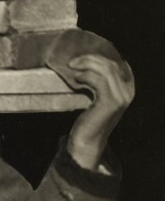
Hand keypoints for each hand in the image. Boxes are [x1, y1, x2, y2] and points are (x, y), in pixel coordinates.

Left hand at [66, 54, 134, 170]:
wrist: (86, 142)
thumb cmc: (88, 119)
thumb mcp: (97, 97)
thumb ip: (99, 82)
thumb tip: (87, 62)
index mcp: (127, 88)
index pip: (116, 64)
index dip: (99, 57)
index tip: (83, 58)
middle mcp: (128, 92)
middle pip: (110, 64)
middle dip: (90, 59)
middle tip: (72, 62)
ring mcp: (121, 97)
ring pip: (105, 70)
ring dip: (86, 65)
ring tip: (72, 68)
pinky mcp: (110, 102)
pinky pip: (98, 81)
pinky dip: (86, 76)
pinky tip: (76, 79)